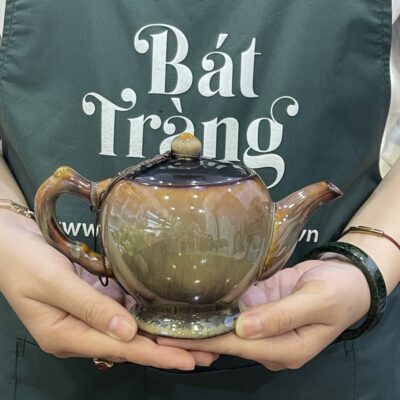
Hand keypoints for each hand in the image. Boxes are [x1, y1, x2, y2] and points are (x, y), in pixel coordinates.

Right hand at [0, 213, 216, 369]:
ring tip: (194, 337)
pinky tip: (167, 314)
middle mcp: (80, 332)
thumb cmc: (24, 261)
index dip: (156, 355)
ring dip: (160, 333)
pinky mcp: (91, 300)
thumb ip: (91, 308)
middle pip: (130, 344)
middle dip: (167, 349)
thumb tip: (130, 333)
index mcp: (67, 336)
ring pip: (130, 329)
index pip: (121, 349)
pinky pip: (122, 311)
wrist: (7, 241)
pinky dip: (145, 314)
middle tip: (205, 353)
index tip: (189, 359)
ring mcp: (86, 316)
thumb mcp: (54, 283)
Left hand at [158, 259, 370, 370]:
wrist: (347, 278)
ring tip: (166, 315)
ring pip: (226, 326)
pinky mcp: (261, 306)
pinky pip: (234, 309)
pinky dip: (214, 308)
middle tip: (157, 328)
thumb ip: (280, 316)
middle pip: (225, 340)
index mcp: (285, 348)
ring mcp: (263, 323)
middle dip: (193, 336)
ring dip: (199, 322)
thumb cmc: (338, 291)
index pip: (235, 346)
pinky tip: (191, 302)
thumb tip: (243, 329)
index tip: (171, 338)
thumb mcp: (316, 302)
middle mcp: (269, 341)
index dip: (203, 341)